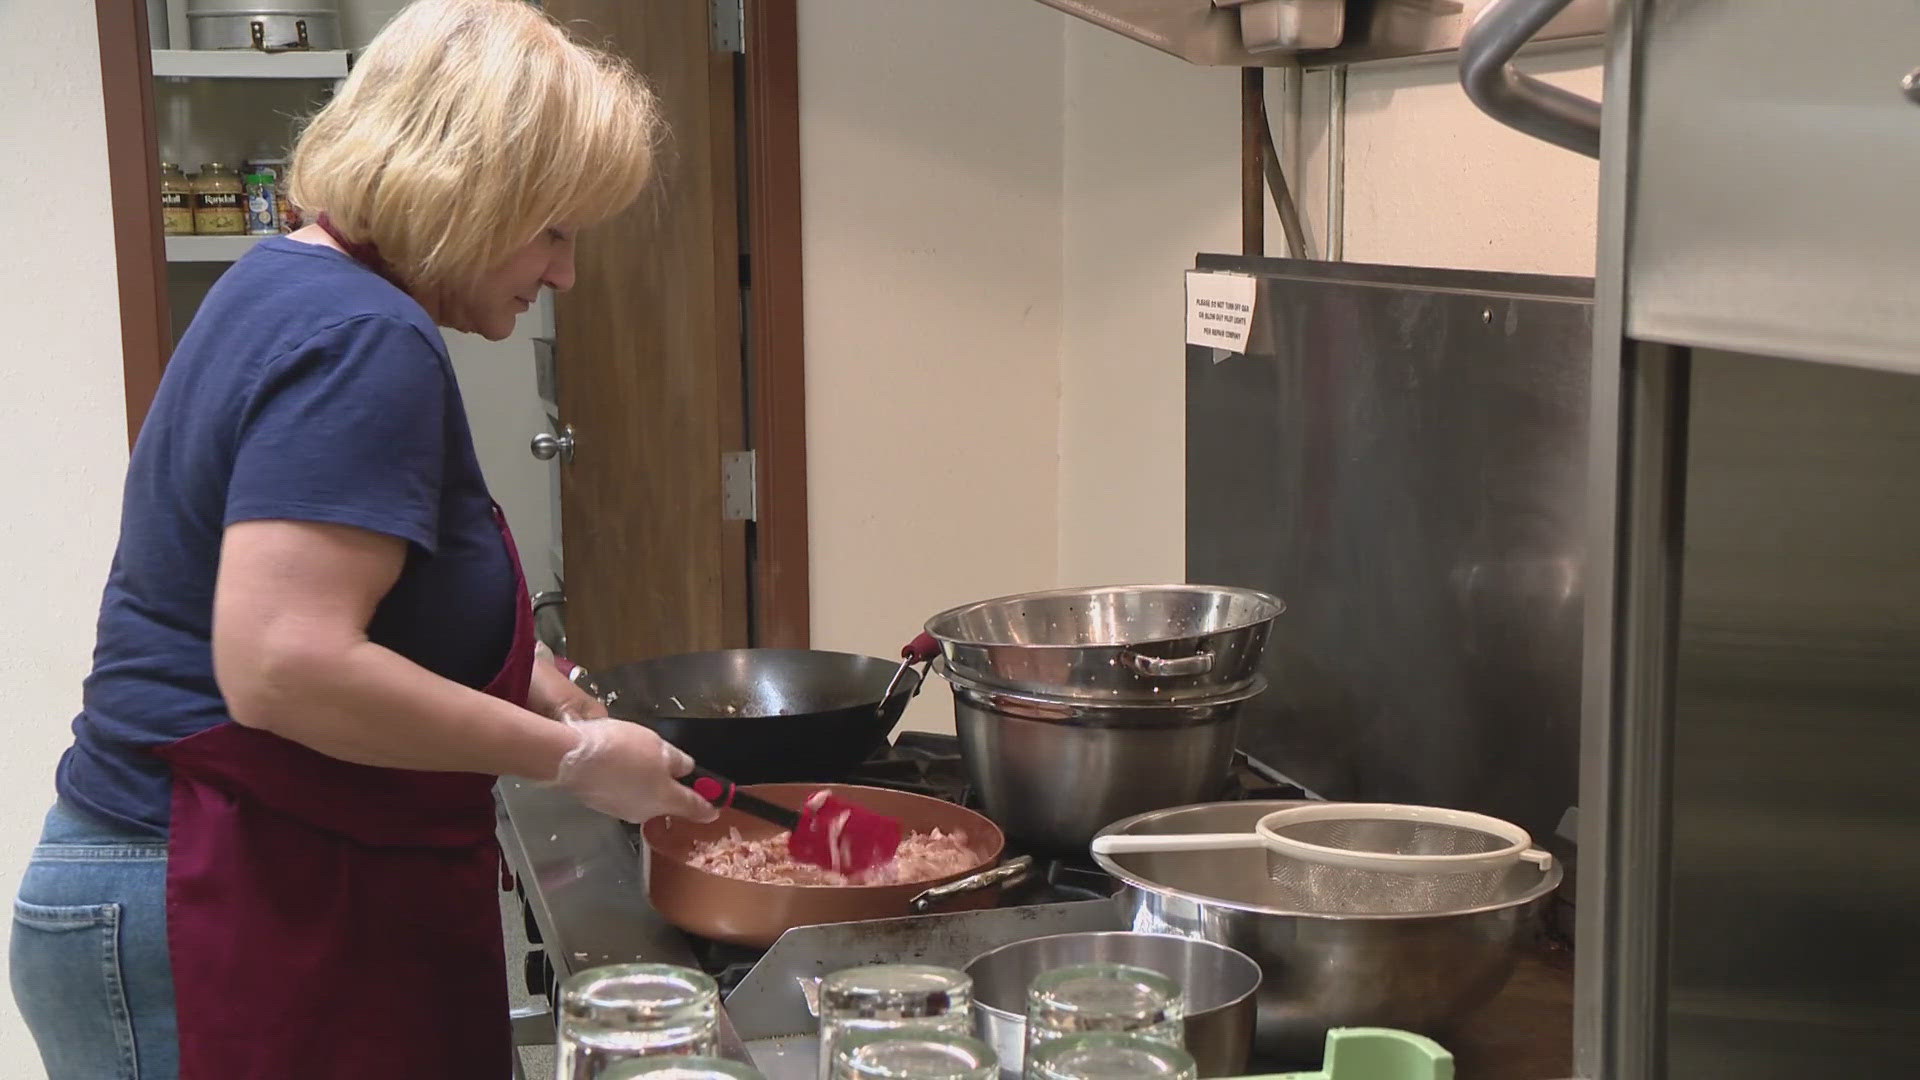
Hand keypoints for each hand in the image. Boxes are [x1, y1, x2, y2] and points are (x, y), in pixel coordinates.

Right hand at [550, 718, 718, 824]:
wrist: (572, 758)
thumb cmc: (621, 749)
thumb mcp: (659, 747)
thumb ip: (678, 761)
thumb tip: (687, 770)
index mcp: (666, 799)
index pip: (696, 808)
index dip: (709, 805)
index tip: (718, 806)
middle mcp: (647, 812)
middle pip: (668, 802)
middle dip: (671, 787)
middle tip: (668, 763)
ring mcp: (623, 811)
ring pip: (644, 797)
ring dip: (646, 782)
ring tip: (637, 756)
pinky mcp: (603, 805)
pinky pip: (624, 794)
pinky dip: (626, 782)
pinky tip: (617, 764)